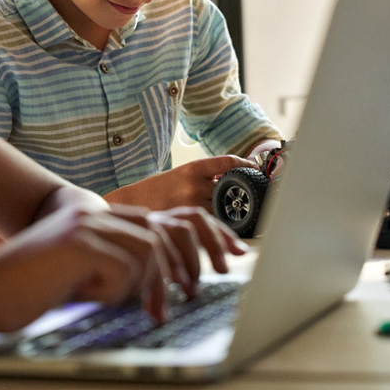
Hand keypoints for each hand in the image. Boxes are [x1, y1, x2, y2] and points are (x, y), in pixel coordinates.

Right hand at [0, 201, 246, 329]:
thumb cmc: (27, 291)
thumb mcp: (79, 276)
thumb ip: (113, 269)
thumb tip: (155, 285)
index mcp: (95, 220)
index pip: (155, 225)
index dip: (183, 249)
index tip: (201, 276)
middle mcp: (94, 215)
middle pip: (161, 233)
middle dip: (181, 266)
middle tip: (184, 297)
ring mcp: (87, 226)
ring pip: (148, 251)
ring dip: (144, 286)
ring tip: (133, 309)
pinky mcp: (79, 243)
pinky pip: (123, 268)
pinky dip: (112, 290)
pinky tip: (83, 294)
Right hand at [105, 155, 255, 209]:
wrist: (132, 203)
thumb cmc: (157, 189)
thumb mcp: (179, 175)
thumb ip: (204, 177)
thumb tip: (233, 178)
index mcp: (192, 168)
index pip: (227, 162)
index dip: (245, 164)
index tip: (255, 168)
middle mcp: (193, 184)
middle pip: (230, 187)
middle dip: (242, 192)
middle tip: (257, 193)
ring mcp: (191, 203)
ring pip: (224, 207)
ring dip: (232, 210)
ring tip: (239, 210)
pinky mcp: (188, 220)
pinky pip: (214, 223)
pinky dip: (222, 224)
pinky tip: (227, 227)